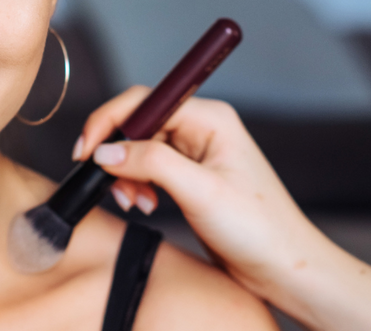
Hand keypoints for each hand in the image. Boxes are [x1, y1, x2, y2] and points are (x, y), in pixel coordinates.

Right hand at [73, 87, 318, 293]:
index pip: (144, 101)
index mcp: (211, 119)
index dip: (110, 122)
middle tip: (109, 185)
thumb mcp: (200, 192)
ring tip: (136, 203)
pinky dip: (137, 186)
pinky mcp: (189, 174)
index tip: (86, 150)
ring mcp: (195, 151)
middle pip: (137, 124)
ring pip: (138, 148)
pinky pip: (148, 168)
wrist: (284, 268)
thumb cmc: (259, 229)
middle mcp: (202, 128)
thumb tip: (104, 152)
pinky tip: (145, 205)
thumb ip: (151, 164)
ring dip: (127, 175)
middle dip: (118, 156)